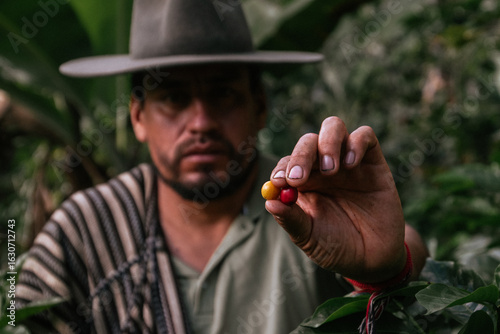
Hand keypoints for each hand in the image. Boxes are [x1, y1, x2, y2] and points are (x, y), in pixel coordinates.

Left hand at [265, 117, 406, 282]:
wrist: (373, 259)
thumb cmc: (336, 247)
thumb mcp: (309, 238)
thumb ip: (291, 219)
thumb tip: (269, 201)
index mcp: (302, 182)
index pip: (287, 163)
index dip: (282, 168)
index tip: (279, 181)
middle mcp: (322, 167)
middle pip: (307, 142)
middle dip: (301, 155)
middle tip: (299, 178)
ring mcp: (348, 161)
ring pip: (333, 127)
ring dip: (327, 143)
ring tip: (331, 171)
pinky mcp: (373, 162)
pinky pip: (365, 136)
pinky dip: (356, 143)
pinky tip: (351, 165)